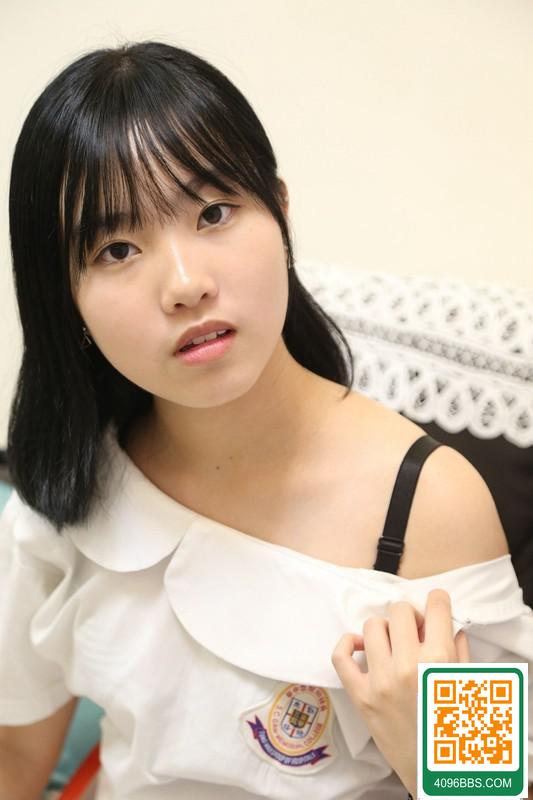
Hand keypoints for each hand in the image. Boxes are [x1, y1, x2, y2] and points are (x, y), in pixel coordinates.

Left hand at [331, 589, 469, 797]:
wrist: (437, 774)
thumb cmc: (457, 730)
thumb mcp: (469, 686)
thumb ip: (459, 649)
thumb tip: (448, 622)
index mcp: (440, 662)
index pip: (436, 607)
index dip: (438, 602)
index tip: (436, 605)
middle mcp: (408, 667)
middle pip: (399, 611)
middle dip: (410, 616)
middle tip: (415, 632)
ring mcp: (380, 681)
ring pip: (371, 626)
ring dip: (384, 630)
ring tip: (394, 645)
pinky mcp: (360, 697)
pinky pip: (340, 656)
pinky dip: (348, 644)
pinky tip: (362, 647)